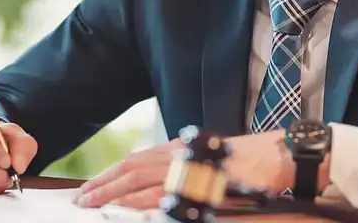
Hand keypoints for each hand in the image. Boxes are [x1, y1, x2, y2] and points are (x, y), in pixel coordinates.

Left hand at [73, 129, 318, 209]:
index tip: (91, 186)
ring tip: (93, 205)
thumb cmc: (245, 160)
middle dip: (104, 185)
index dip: (110, 174)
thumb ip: (180, 167)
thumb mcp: (206, 156)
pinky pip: (165, 194)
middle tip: (82, 199)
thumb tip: (155, 187)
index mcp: (178, 148)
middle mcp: (178, 154)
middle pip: (131, 169)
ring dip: (114, 194)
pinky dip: (143, 202)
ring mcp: (188, 168)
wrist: (276, 156)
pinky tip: (127, 209)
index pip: (135, 161)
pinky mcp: (199, 183)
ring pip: (141, 181)